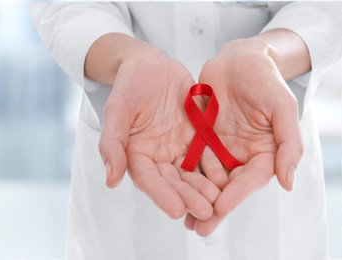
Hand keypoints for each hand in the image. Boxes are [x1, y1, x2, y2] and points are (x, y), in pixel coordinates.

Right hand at [97, 46, 219, 219]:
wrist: (149, 65)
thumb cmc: (128, 86)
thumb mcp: (116, 110)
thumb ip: (112, 143)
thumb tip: (110, 180)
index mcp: (136, 155)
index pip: (149, 180)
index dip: (162, 196)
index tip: (176, 211)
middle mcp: (158, 157)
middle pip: (174, 182)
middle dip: (189, 197)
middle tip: (206, 212)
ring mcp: (178, 148)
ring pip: (193, 173)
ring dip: (205, 189)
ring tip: (219, 202)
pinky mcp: (197, 138)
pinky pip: (209, 155)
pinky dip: (218, 169)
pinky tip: (230, 179)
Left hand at [184, 37, 303, 235]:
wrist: (238, 58)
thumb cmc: (265, 79)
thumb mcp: (282, 106)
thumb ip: (288, 143)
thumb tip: (288, 183)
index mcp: (264, 152)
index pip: (250, 180)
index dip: (235, 196)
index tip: (219, 210)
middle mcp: (241, 155)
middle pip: (227, 187)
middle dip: (212, 208)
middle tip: (197, 229)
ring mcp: (220, 148)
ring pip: (206, 178)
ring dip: (194, 197)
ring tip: (181, 217)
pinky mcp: (201, 139)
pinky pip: (191, 159)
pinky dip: (182, 175)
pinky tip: (169, 189)